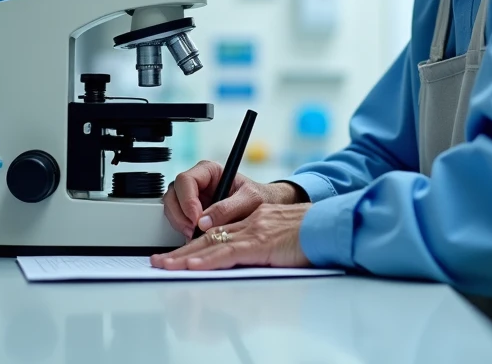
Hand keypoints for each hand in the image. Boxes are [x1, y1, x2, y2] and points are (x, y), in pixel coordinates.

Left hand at [151, 203, 311, 269]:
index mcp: (254, 221)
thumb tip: (249, 271)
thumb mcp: (283, 241)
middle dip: (181, 253)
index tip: (178, 258)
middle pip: (207, 238)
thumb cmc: (314, 236)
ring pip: (211, 244)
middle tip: (159, 262)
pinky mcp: (260, 242)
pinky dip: (207, 259)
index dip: (195, 246)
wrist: (331, 226)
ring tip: (164, 266)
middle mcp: (249, 223)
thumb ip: (265, 250)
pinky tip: (192, 265)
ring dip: (185, 258)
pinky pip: (227, 251)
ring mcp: (253, 231)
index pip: (218, 234)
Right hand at [162, 161, 302, 235]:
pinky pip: (177, 218)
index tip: (196, 217)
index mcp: (209, 170)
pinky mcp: (191, 213)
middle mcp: (198, 182)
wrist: (267, 211)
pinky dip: (182, 228)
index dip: (187, 199)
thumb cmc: (260, 198)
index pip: (186, 180)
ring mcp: (192, 197)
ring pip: (172, 206)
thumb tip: (204, 221)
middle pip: (174, 193)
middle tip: (192, 230)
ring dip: (179, 222)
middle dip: (180, 214)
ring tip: (194, 235)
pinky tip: (194, 237)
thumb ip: (228, 208)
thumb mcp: (250, 200)